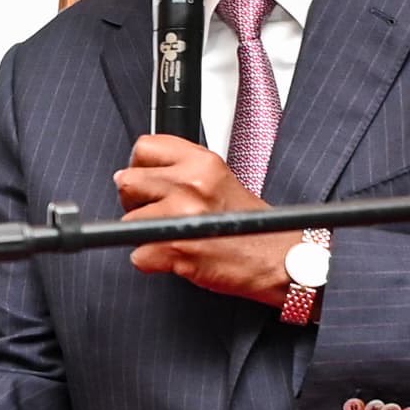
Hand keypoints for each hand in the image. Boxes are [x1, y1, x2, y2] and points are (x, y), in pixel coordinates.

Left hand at [116, 134, 300, 302]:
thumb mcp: (220, 181)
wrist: (281, 261)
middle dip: (134, 202)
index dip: (140, 167)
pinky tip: (175, 259)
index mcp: (202, 163)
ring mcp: (183, 214)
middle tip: (155, 214)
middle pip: (127, 182)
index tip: (147, 183)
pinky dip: (151, 263)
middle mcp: (192, 183)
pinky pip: (138, 255)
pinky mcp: (177, 248)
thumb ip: (183, 172)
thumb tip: (137, 173)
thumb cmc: (253, 228)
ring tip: (172, 239)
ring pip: (129, 221)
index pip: (145, 147)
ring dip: (143, 235)